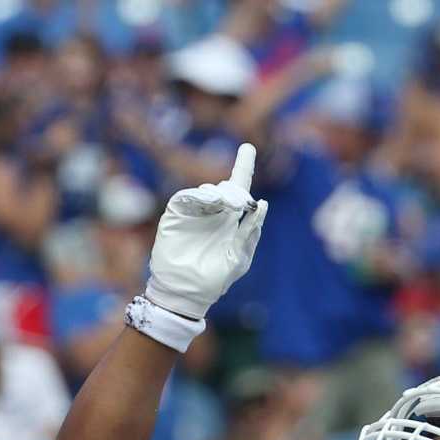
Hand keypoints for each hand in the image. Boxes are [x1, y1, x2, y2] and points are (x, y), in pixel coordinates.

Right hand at [146, 142, 267, 319]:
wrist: (186, 291)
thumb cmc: (215, 279)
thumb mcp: (239, 257)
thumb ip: (250, 231)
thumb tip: (262, 204)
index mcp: (230, 220)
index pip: (239, 189)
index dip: (243, 167)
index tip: (248, 147)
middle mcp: (213, 212)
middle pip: (226, 188)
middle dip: (235, 191)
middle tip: (242, 204)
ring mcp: (195, 211)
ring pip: (209, 191)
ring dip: (220, 195)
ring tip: (225, 206)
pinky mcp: (177, 213)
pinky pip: (188, 196)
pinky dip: (200, 196)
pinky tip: (211, 202)